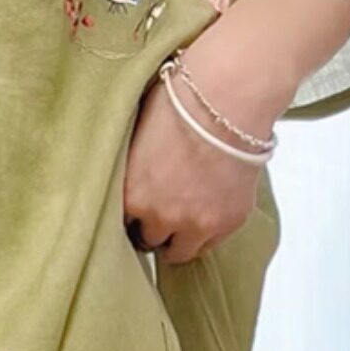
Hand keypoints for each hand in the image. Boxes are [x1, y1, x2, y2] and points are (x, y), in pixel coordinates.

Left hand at [121, 64, 274, 265]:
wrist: (229, 98)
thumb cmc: (180, 102)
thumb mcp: (137, 137)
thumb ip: (132, 170)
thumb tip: (132, 178)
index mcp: (131, 196)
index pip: (120, 225)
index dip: (132, 214)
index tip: (139, 208)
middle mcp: (161, 217)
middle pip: (149, 241)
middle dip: (154, 227)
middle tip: (164, 208)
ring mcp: (197, 224)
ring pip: (180, 252)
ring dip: (180, 238)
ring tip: (186, 216)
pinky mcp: (228, 222)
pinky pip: (211, 243)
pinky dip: (208, 230)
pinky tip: (209, 207)